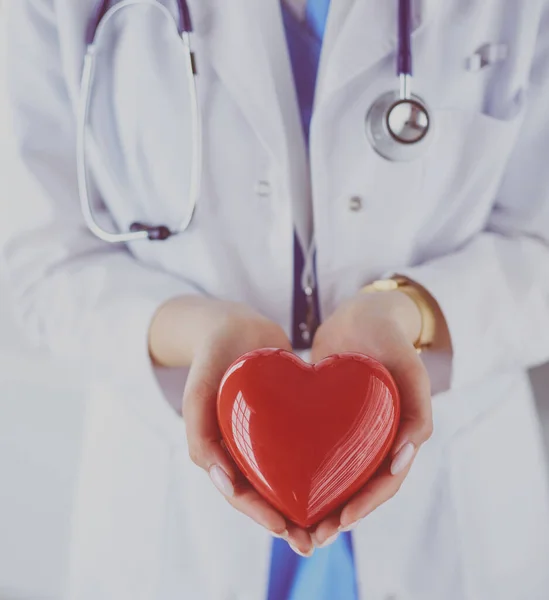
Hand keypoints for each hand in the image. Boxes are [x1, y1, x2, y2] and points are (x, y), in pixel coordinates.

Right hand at [149, 297, 313, 555]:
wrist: (234, 323)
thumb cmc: (212, 356)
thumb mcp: (198, 393)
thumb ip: (200, 436)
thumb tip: (224, 482)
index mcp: (220, 450)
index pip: (241, 493)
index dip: (262, 515)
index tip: (288, 529)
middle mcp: (244, 448)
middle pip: (266, 492)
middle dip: (288, 519)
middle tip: (314, 540)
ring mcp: (265, 435)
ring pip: (286, 476)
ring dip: (305, 501)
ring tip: (333, 521)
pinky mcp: (286, 421)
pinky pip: (301, 449)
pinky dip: (317, 466)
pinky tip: (343, 474)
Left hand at [309, 289, 432, 547]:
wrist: (361, 315)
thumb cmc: (389, 338)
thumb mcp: (410, 368)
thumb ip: (418, 411)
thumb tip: (405, 459)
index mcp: (401, 435)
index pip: (386, 482)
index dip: (366, 505)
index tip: (340, 521)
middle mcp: (377, 439)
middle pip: (360, 488)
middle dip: (339, 515)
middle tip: (312, 537)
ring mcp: (353, 432)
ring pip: (338, 476)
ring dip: (321, 502)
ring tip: (293, 523)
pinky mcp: (329, 422)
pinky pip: (318, 452)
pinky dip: (304, 472)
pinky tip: (280, 482)